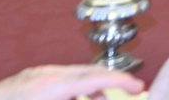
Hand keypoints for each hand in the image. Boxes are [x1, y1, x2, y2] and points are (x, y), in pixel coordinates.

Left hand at [0, 64, 143, 99]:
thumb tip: (99, 98)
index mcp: (53, 86)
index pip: (96, 77)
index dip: (121, 80)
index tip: (139, 86)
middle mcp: (47, 75)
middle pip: (89, 71)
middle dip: (113, 80)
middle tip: (132, 89)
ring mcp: (37, 74)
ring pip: (76, 74)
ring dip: (93, 85)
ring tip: (103, 99)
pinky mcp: (30, 78)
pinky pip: (62, 78)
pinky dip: (76, 86)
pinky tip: (78, 98)